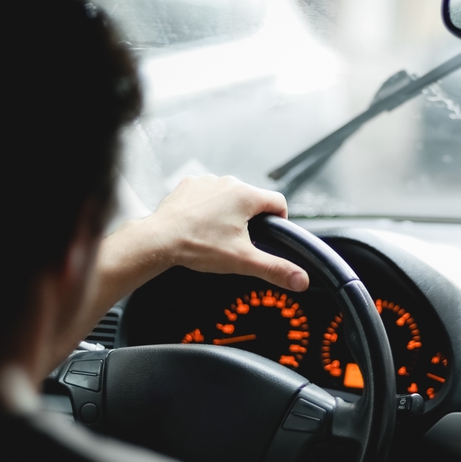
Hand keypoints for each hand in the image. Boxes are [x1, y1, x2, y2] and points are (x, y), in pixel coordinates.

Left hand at [145, 175, 308, 291]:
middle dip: (251, 220)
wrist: (158, 240)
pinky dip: (208, 207)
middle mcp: (228, 182)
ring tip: (217, 234)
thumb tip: (302, 280)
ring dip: (229, 212)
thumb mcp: (243, 261)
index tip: (270, 237)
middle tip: (239, 242)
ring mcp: (207, 182)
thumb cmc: (198, 247)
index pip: (278, 203)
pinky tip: (200, 224)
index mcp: (246, 195)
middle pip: (253, 200)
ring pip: (230, 196)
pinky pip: (208, 194)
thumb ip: (275, 269)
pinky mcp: (189, 185)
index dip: (280, 222)